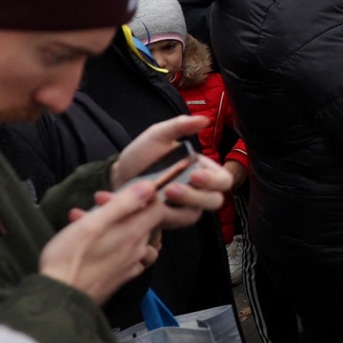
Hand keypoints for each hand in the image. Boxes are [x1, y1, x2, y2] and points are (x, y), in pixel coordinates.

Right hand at [38, 180, 170, 303]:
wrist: (59, 298)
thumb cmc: (70, 259)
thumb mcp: (93, 223)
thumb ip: (123, 204)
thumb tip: (149, 186)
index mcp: (133, 234)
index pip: (158, 209)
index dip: (143, 197)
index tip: (121, 194)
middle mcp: (137, 251)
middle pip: (143, 223)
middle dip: (121, 210)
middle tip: (94, 205)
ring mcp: (128, 267)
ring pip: (131, 240)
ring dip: (114, 228)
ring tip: (89, 224)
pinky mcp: (117, 279)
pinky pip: (124, 257)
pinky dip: (112, 247)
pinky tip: (94, 246)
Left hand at [111, 114, 225, 227]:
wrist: (119, 174)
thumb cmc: (143, 154)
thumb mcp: (158, 135)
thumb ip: (180, 126)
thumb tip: (205, 119)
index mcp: (203, 170)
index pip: (223, 180)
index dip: (214, 180)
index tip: (194, 173)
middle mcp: (198, 191)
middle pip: (215, 201)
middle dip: (196, 195)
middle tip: (173, 187)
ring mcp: (184, 208)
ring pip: (195, 214)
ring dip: (180, 206)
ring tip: (160, 195)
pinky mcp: (169, 220)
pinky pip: (173, 223)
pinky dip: (161, 215)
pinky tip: (146, 204)